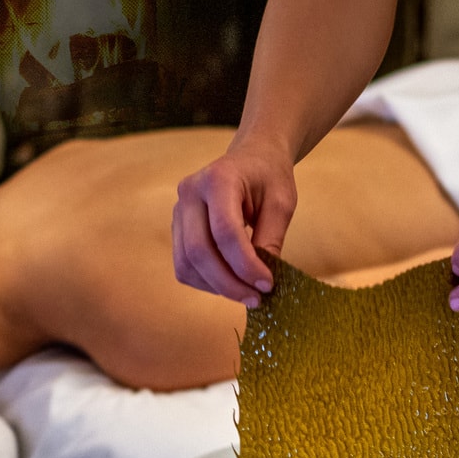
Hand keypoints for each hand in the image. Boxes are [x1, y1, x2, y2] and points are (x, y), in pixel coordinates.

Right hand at [173, 143, 297, 307]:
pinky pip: (184, 265)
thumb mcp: (281, 203)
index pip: (225, 231)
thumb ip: (271, 239)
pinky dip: (206, 282)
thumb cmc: (269, 177)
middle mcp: (189, 193)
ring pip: (186, 263)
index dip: (246, 264)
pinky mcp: (177, 227)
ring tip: (246, 293)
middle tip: (256, 299)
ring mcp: (178, 210)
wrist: (252, 158)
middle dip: (229, 283)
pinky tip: (230, 282)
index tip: (268, 284)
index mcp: (218, 179)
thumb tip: (260, 282)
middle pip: (199, 251)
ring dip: (216, 286)